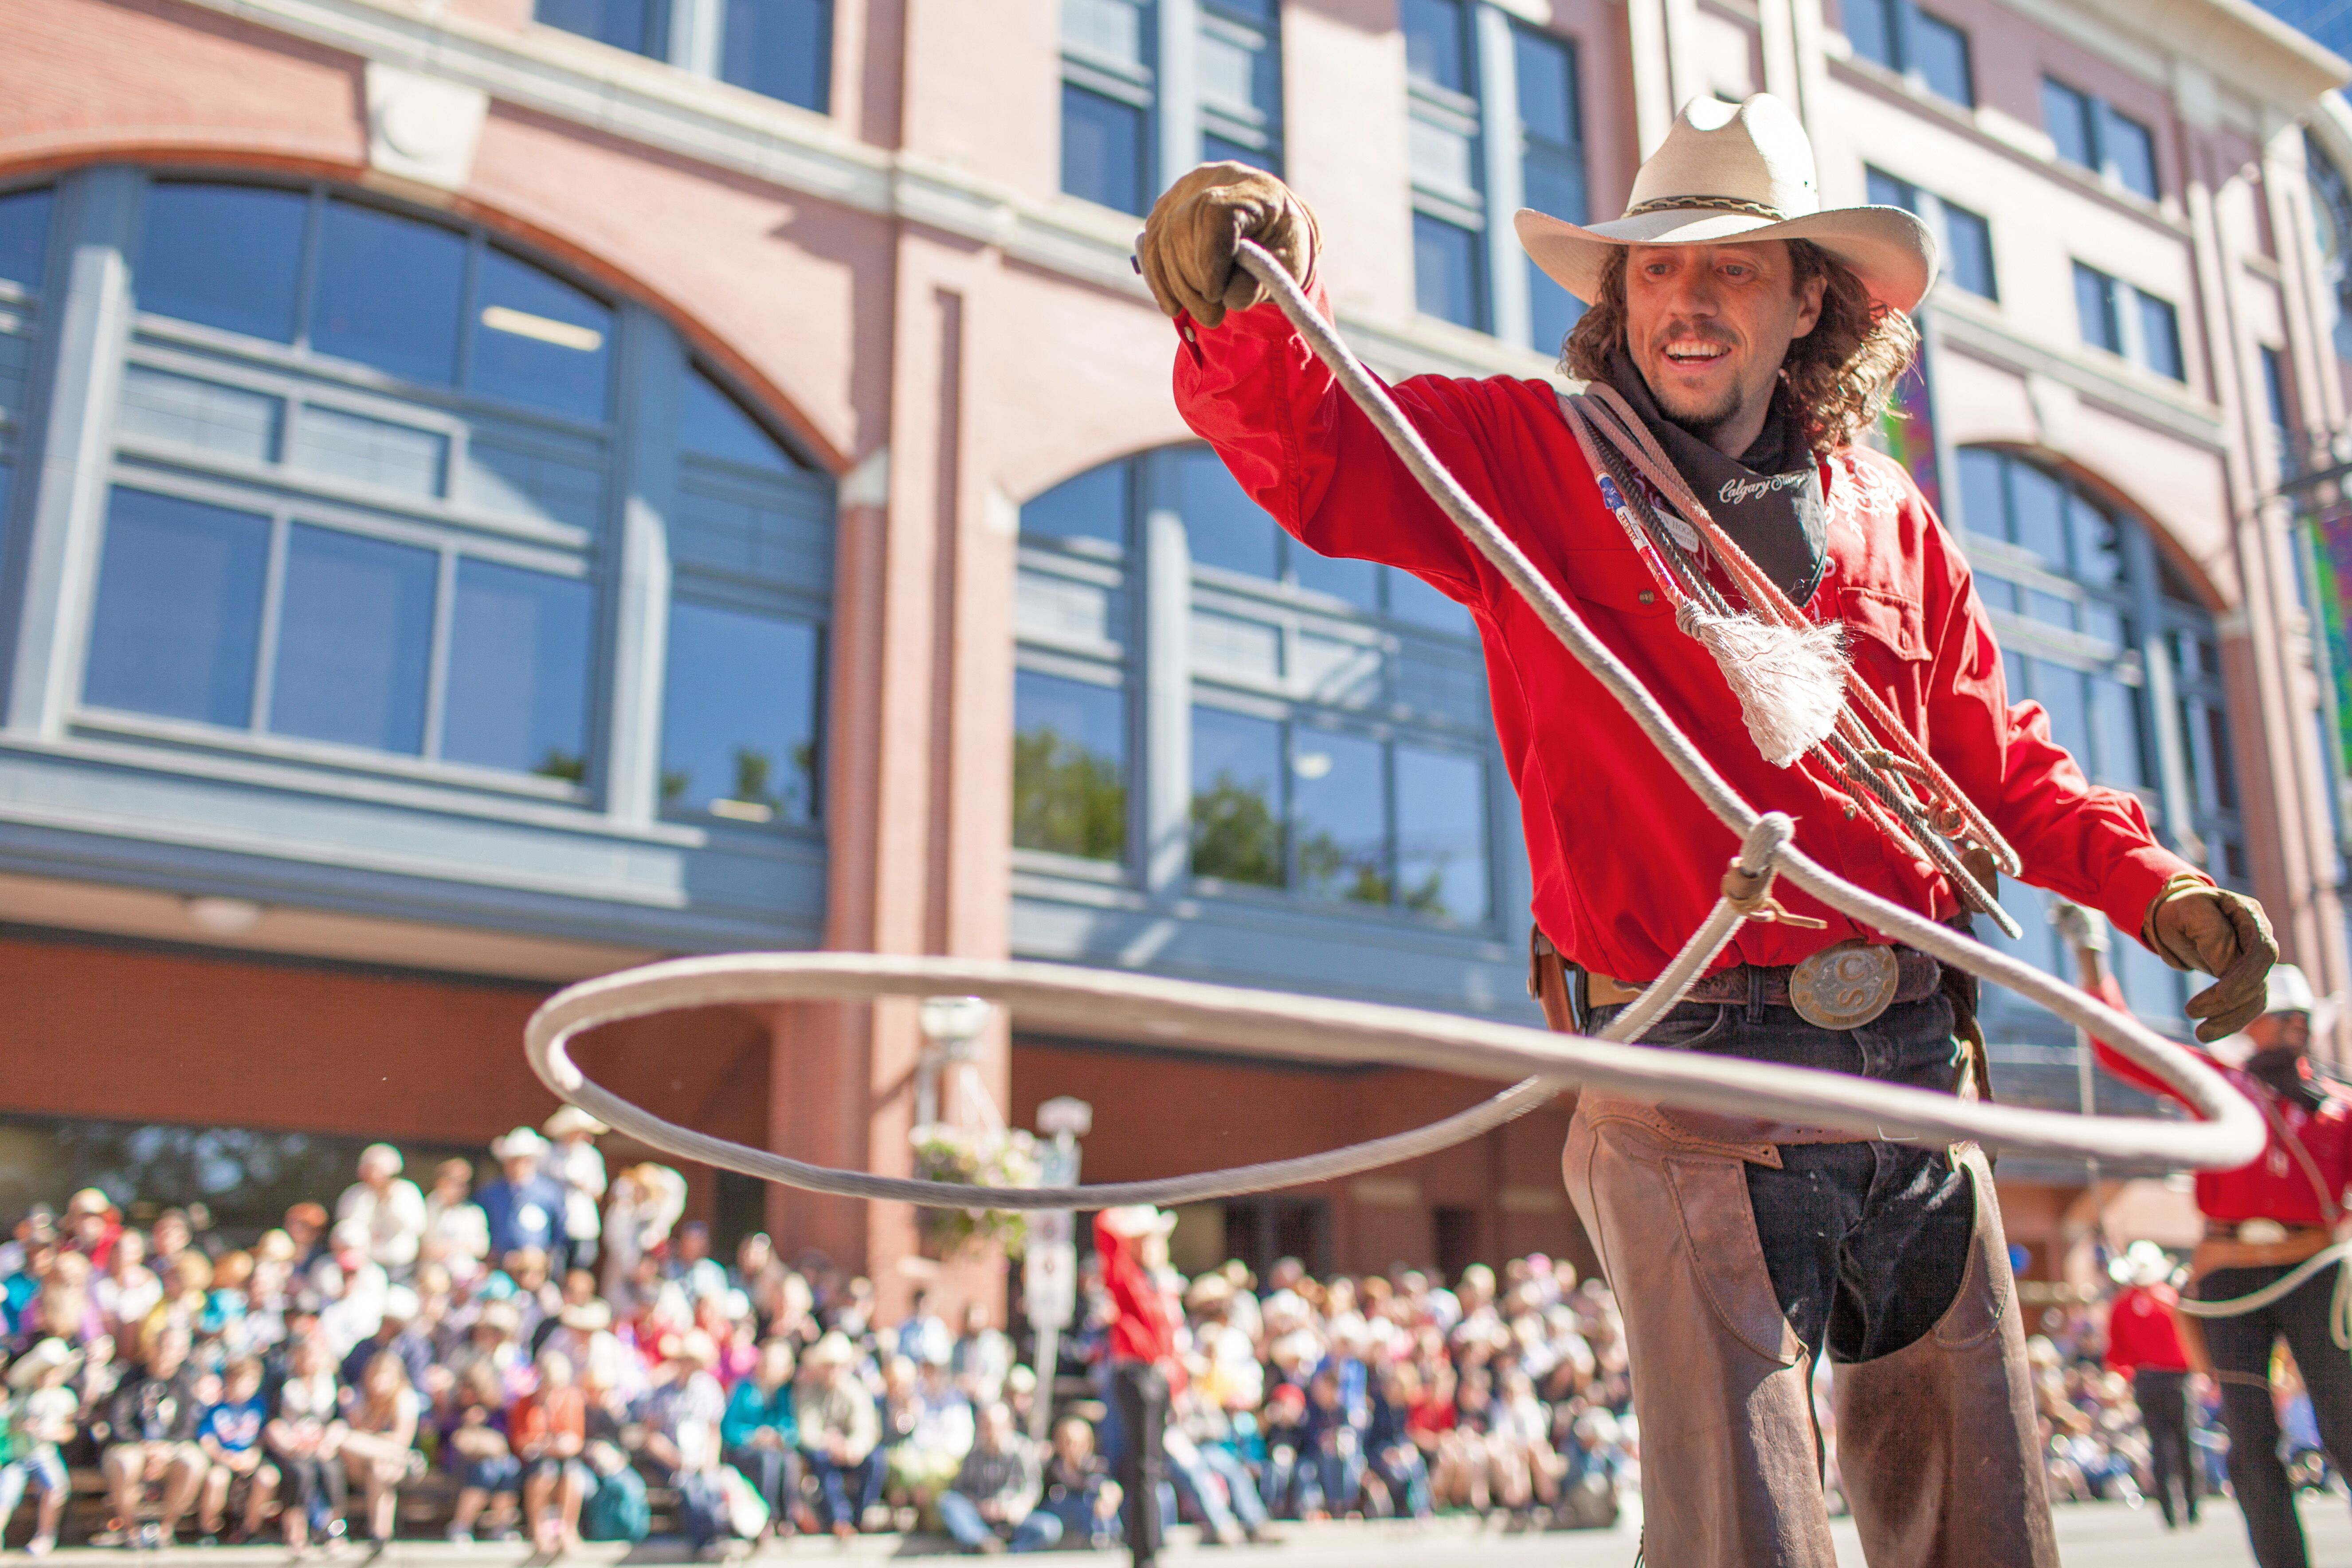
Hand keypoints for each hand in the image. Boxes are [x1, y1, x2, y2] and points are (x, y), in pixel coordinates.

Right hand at [1139, 162, 1320, 327]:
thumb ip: (1262, 281)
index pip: (1214, 211)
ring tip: (1204, 314)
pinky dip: (1160, 281)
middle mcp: (1213, 180)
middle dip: (1193, 280)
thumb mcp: (1289, 268)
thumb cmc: (1283, 249)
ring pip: (1162, 238)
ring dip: (1177, 286)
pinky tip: (1175, 306)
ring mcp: (1184, 192)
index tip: (1215, 294)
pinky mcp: (1165, 210)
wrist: (1271, 234)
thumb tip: (1228, 298)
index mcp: (1254, 188)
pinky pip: (1150, 246)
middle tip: (1213, 316)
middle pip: (1183, 226)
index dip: (1209, 256)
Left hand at [2144, 880, 2276, 1041]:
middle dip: (2230, 1003)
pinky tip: (2208, 1032)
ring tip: (2201, 1034)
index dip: (2243, 978)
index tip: (2220, 996)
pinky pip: (2246, 1005)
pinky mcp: (2245, 980)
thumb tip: (2227, 968)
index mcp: (2250, 916)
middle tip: (2191, 1013)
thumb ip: (2212, 933)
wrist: (2176, 914)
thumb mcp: (2189, 910)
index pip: (2261, 953)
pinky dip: (2229, 1021)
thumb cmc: (2181, 908)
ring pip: (2255, 998)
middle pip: (2259, 979)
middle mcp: (2260, 940)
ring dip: (2230, 1020)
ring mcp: (2254, 961)